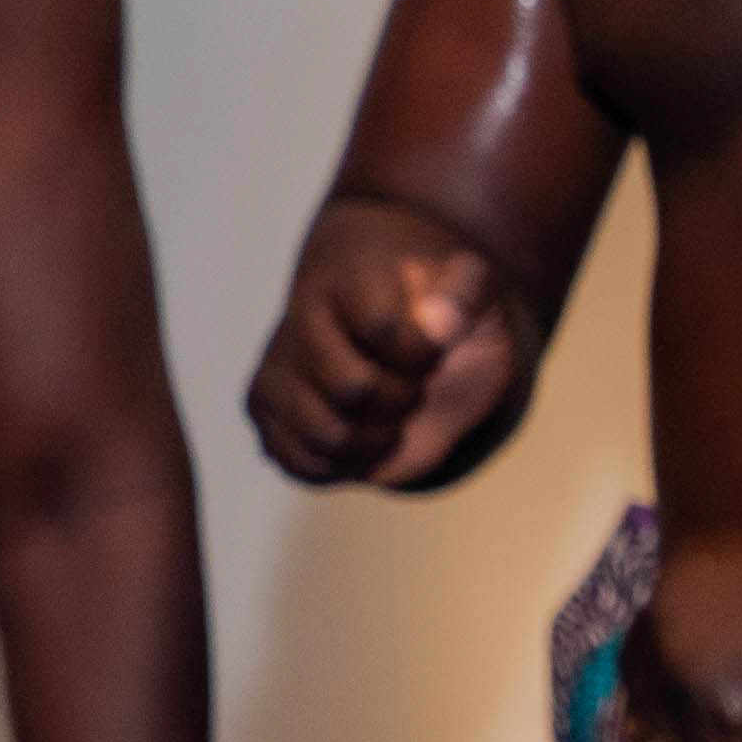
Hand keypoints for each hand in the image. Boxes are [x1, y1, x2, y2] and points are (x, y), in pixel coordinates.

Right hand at [245, 201, 526, 492]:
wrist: (395, 322)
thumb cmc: (440, 310)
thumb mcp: (477, 293)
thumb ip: (466, 298)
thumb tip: (440, 326)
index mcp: (352, 279)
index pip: (383, 327)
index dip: (422, 354)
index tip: (437, 347)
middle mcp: (302, 320)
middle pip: (354, 388)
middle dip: (401, 398)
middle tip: (413, 384)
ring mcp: (276, 368)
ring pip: (327, 434)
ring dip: (376, 438)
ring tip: (391, 414)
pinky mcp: (264, 411)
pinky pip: (305, 463)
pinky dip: (349, 463)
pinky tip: (365, 435)